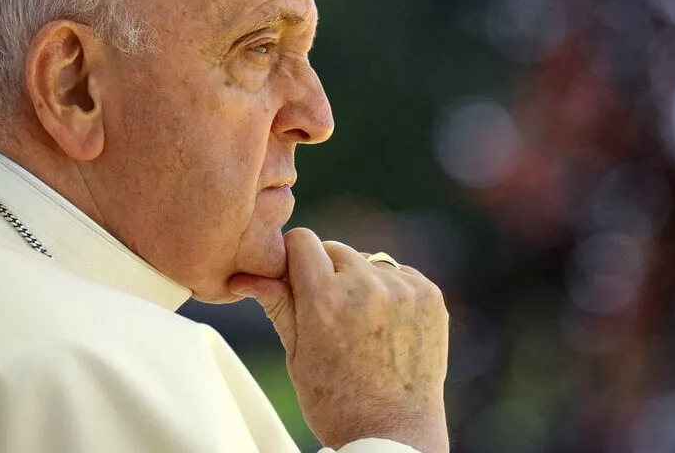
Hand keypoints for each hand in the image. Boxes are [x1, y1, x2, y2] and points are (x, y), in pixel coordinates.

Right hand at [229, 228, 449, 451]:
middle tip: (329, 313)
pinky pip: (400, 275)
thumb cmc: (336, 401)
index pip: (302, 240)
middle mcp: (365, 287)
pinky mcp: (431, 296)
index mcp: (324, 300)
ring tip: (361, 324)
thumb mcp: (296, 355)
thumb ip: (278, 305)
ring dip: (361, 280)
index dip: (294, 259)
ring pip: (369, 261)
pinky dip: (391, 291)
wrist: (394, 433)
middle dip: (327, 273)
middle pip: (336, 250)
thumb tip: (244, 277)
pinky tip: (387, 326)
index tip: (296, 280)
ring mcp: (403, 290)